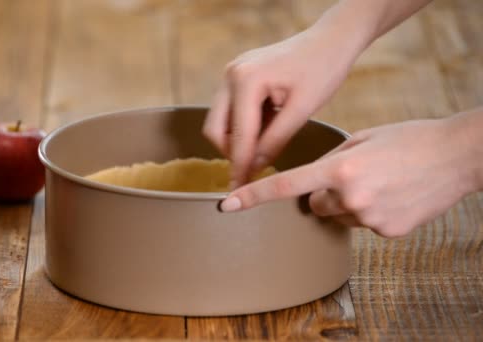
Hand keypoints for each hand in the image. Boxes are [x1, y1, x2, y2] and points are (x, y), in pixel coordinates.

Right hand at [202, 25, 361, 188]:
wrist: (330, 40)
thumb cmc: (323, 69)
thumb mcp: (302, 109)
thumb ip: (275, 140)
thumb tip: (254, 168)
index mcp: (246, 81)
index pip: (237, 136)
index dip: (240, 166)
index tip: (240, 190)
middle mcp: (231, 75)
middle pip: (215, 129)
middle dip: (232, 152)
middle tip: (252, 171)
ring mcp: (231, 73)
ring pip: (219, 121)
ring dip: (237, 139)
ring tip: (266, 146)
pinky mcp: (237, 75)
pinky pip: (229, 109)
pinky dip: (242, 125)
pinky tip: (266, 128)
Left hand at [219, 117, 481, 237]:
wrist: (456, 157)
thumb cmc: (407, 140)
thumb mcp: (361, 139)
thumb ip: (329, 160)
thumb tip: (310, 183)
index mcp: (340, 167)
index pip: (286, 185)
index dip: (253, 196)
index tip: (227, 205)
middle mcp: (350, 195)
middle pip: (317, 204)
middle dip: (325, 193)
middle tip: (354, 176)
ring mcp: (370, 217)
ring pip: (341, 215)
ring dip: (350, 203)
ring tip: (380, 183)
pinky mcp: (387, 232)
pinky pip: (364, 224)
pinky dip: (372, 213)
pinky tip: (394, 196)